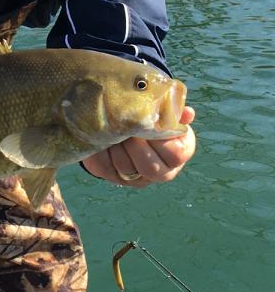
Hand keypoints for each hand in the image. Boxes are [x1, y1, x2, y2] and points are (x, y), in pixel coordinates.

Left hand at [81, 106, 195, 187]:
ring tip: (113, 128)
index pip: (176, 154)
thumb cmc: (153, 119)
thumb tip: (188, 113)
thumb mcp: (165, 114)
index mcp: (179, 154)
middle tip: (127, 127)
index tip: (149, 123)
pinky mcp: (115, 177)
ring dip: (118, 146)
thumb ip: (175, 113)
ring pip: (126, 168)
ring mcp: (138, 178)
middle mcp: (162, 171)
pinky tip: (102, 136)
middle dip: (137, 146)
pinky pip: (106, 168)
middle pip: (151, 167)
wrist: (127, 129)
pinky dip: (102, 151)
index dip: (161, 139)